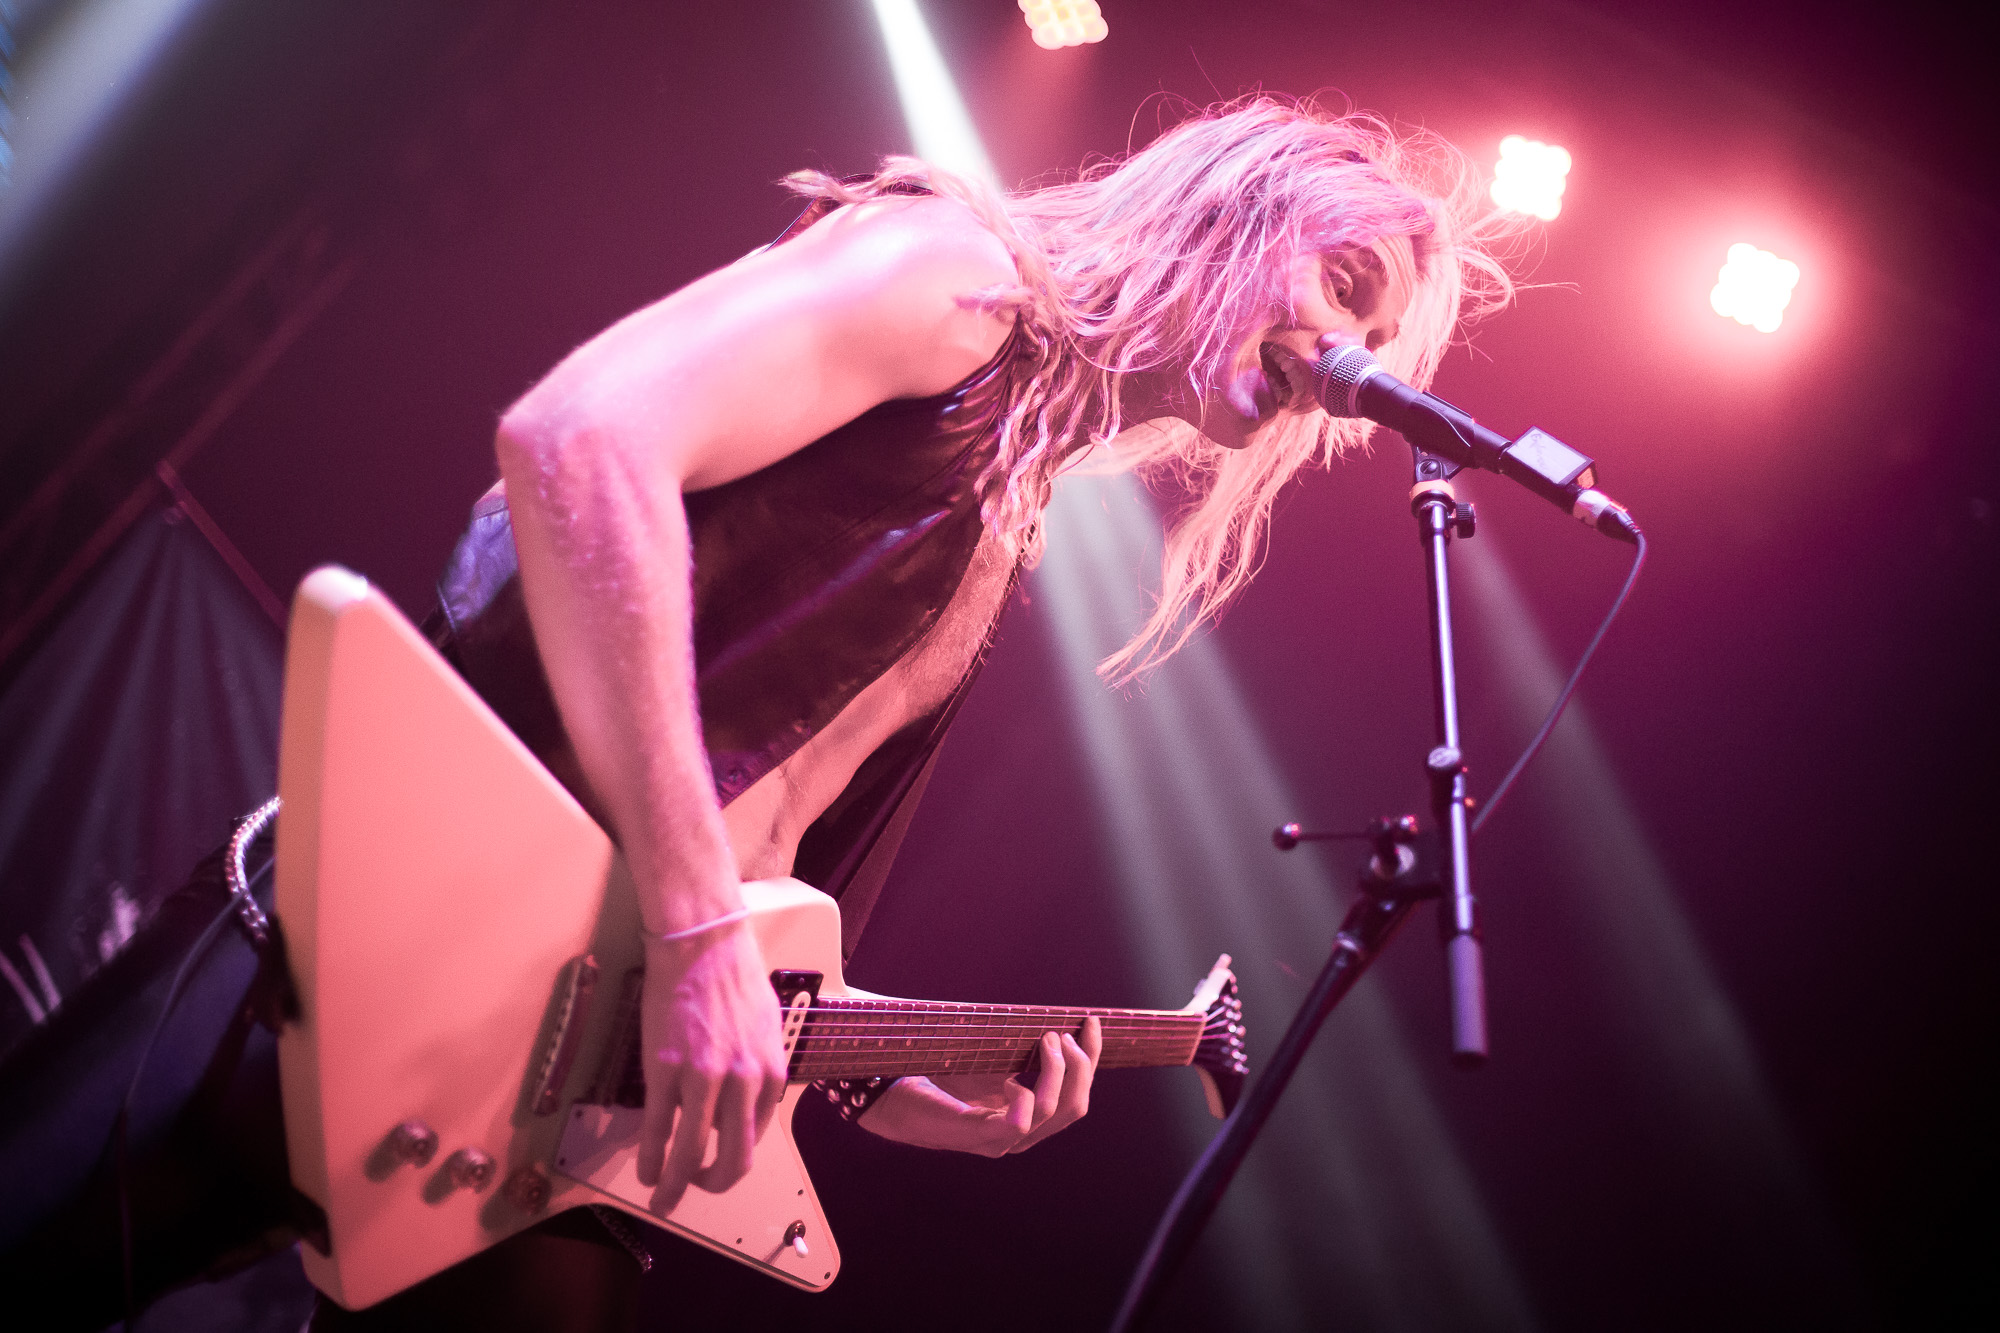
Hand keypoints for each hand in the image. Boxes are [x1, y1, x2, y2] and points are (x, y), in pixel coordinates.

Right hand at [633, 923, 788, 1214]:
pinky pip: (658, 1131)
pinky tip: (646, 1171)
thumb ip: (756, 1067)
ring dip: (676, 1186)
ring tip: (663, 1197)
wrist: (702, 941)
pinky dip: (651, 1160)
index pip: (757, 1136)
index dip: (734, 1157)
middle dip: (713, 1185)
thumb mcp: (765, 1026)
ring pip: (692, 1155)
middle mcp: (742, 1082)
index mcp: (770, 1072)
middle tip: (696, 1190)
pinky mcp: (666, 1071)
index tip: (717, 1162)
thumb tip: (741, 1099)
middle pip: (733, 1159)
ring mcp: (703, 1079)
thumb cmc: (733, 974)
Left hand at [855, 1017, 1100, 1155]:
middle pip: (1075, 1107)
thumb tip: (1053, 1016)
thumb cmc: (935, 1070)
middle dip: (1081, 1066)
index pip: (1077, 1097)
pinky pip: (1018, 1125)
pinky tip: (1013, 1080)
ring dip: (1057, 1072)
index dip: (1091, 1059)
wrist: (887, 1089)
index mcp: (1027, 1114)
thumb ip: (1020, 1045)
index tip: (1091, 1021)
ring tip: (1045, 1039)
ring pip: (1053, 1113)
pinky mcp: (972, 1134)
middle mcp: (1018, 1133)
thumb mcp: (990, 1054)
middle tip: (1063, 1033)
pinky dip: (1025, 1100)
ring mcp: (997, 1139)